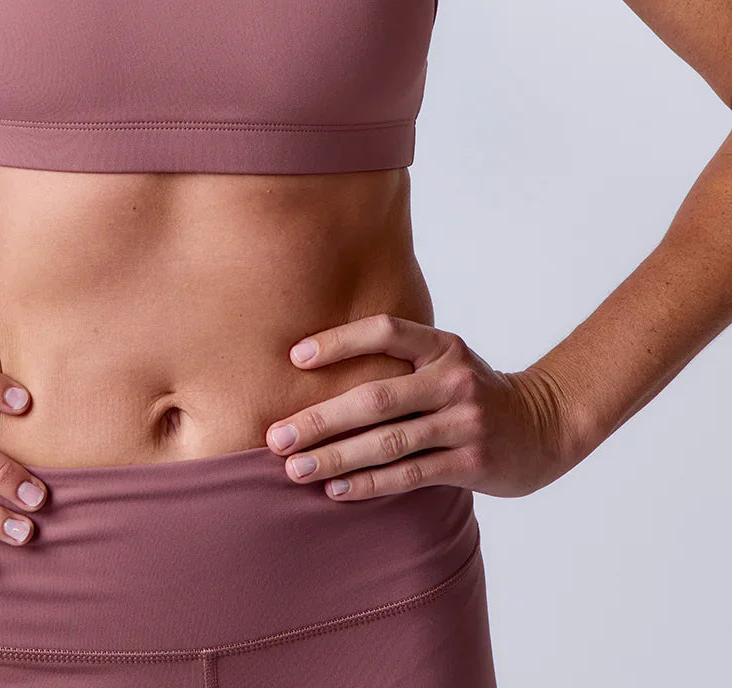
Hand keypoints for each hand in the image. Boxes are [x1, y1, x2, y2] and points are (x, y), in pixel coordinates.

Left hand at [263, 314, 578, 499]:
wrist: (544, 427)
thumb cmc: (470, 390)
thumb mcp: (444, 360)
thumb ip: (397, 360)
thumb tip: (314, 364)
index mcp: (442, 346)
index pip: (385, 331)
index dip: (339, 342)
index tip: (294, 358)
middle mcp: (453, 379)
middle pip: (375, 398)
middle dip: (320, 419)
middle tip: (276, 437)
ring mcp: (465, 422)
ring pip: (388, 443)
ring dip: (336, 458)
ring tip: (295, 469)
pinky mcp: (472, 462)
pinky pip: (410, 475)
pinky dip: (370, 483)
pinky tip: (336, 489)